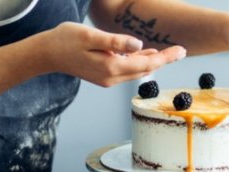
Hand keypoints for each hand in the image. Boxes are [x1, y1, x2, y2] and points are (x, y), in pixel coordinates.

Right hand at [43, 22, 185, 86]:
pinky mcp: (104, 76)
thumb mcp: (91, 36)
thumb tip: (139, 45)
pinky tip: (145, 53)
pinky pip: (127, 70)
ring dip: (152, 61)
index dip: (165, 57)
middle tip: (180, 50)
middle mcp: (112, 78)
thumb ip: (115, 42)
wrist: (46, 54)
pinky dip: (138, 62)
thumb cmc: (66, 40)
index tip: (181, 51)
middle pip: (145, 69)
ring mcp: (108, 79)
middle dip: (163, 60)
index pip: (146, 64)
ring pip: (137, 71)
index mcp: (111, 68)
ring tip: (168, 52)